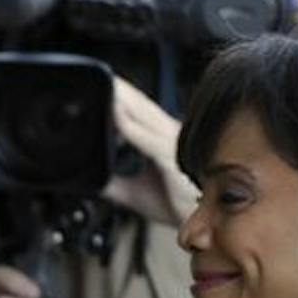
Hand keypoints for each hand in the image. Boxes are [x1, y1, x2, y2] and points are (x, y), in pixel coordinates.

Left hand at [103, 78, 195, 226]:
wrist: (203, 225)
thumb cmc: (177, 205)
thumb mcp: (137, 194)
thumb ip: (116, 184)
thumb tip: (94, 180)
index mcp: (162, 141)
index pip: (138, 113)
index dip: (122, 97)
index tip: (104, 83)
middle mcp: (168, 137)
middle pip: (141, 106)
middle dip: (122, 89)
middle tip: (101, 73)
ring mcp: (172, 145)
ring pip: (145, 115)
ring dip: (125, 99)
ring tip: (107, 84)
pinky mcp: (171, 158)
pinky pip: (148, 138)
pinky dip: (130, 126)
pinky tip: (116, 115)